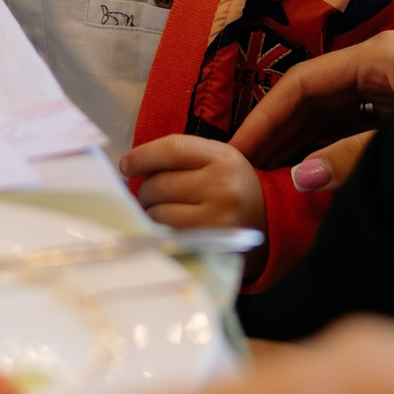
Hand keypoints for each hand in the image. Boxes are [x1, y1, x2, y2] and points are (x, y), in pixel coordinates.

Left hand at [121, 136, 264, 231]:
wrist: (267, 221)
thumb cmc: (229, 187)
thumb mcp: (215, 160)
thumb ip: (179, 157)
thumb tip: (130, 166)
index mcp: (222, 157)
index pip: (172, 149)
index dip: (142, 156)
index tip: (126, 165)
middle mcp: (222, 186)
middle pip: (160, 184)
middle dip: (146, 190)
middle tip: (152, 194)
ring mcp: (216, 218)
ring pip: (158, 212)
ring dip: (151, 212)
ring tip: (163, 210)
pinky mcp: (209, 244)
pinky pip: (167, 235)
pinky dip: (160, 230)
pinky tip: (169, 227)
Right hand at [229, 31, 393, 167]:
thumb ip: (352, 158)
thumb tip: (299, 179)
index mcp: (377, 57)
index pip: (302, 83)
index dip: (264, 117)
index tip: (236, 150)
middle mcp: (379, 65)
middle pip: (313, 96)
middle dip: (277, 132)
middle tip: (244, 169)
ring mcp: (391, 86)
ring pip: (332, 112)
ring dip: (300, 141)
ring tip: (268, 173)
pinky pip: (353, 123)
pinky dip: (329, 145)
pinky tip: (308, 169)